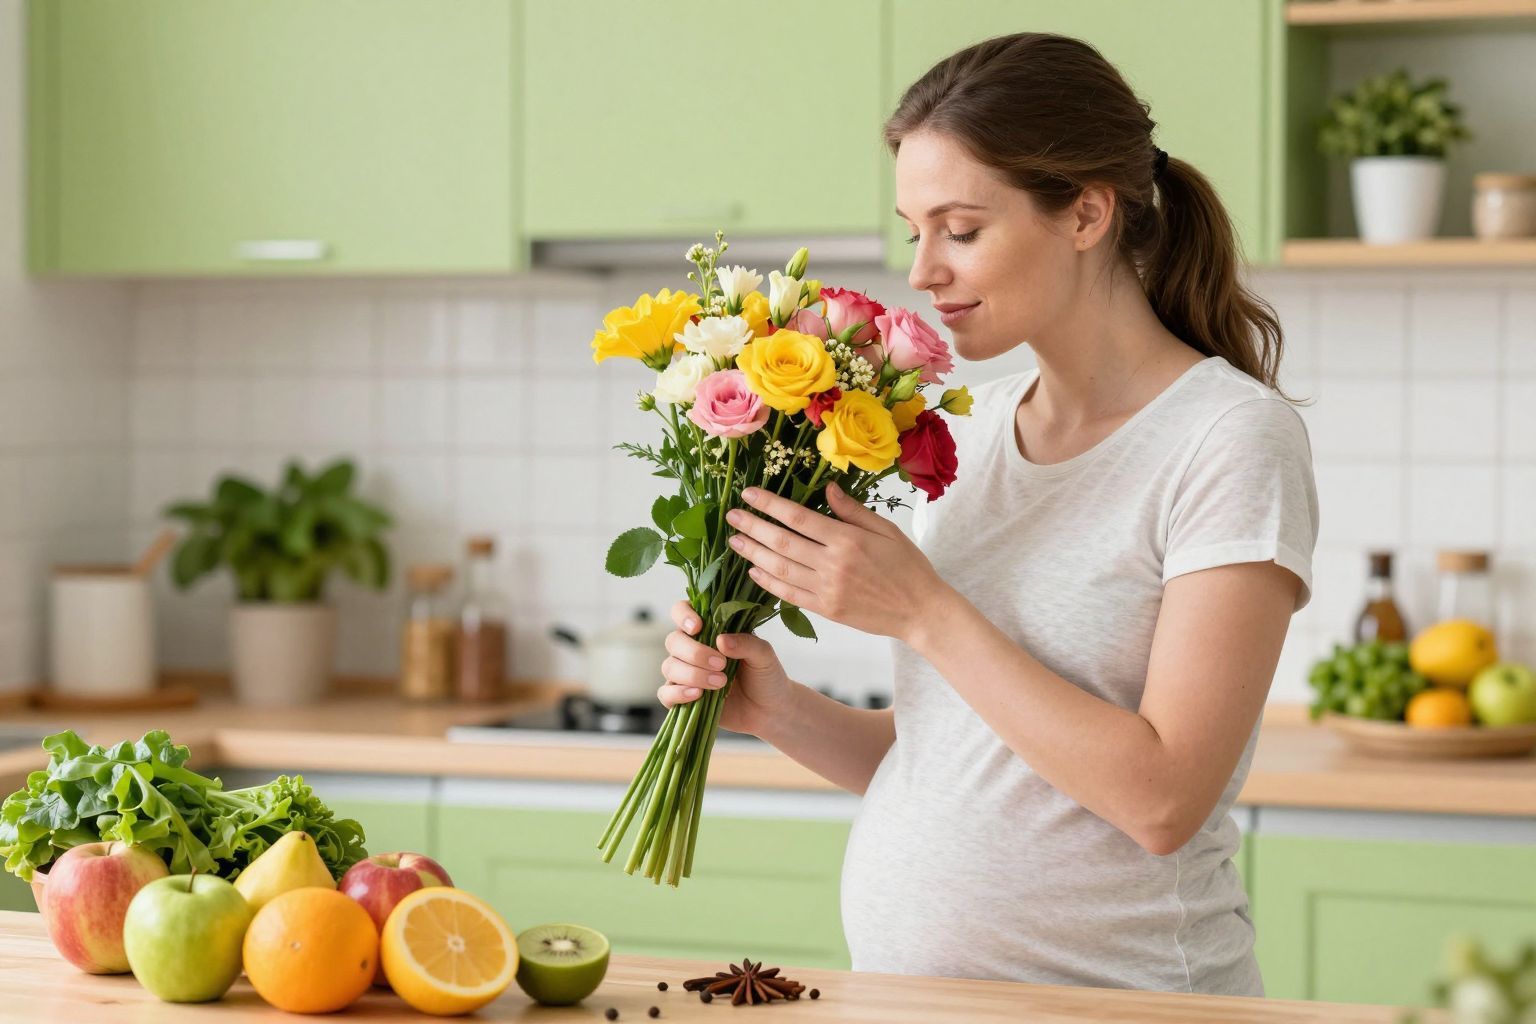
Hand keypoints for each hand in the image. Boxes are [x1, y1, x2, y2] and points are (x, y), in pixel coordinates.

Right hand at [657, 600, 796, 737]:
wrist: (769, 710)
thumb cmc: (766, 676)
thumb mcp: (764, 655)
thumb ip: (746, 644)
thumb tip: (721, 640)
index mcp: (709, 629)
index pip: (682, 611)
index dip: (683, 615)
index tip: (697, 626)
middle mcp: (692, 648)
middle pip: (673, 641)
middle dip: (694, 652)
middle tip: (721, 664)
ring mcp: (685, 673)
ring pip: (669, 667)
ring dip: (693, 674)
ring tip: (720, 683)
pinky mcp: (683, 697)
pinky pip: (666, 693)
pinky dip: (678, 693)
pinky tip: (698, 695)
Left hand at [724, 481, 947, 642]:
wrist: (921, 611)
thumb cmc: (908, 567)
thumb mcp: (887, 530)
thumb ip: (853, 511)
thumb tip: (827, 488)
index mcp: (848, 540)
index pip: (798, 518)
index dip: (769, 505)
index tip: (748, 494)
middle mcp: (833, 565)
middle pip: (782, 542)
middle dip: (753, 527)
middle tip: (732, 515)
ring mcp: (827, 590)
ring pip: (780, 569)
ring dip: (753, 554)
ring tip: (734, 541)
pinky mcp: (826, 610)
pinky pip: (790, 595)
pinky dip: (769, 583)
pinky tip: (754, 571)